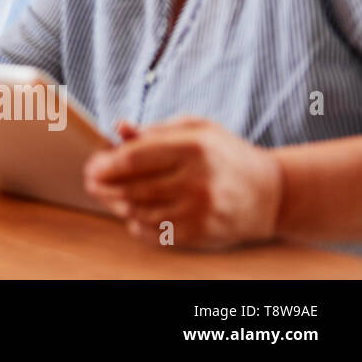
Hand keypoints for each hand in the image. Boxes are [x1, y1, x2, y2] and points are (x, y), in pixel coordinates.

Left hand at [84, 117, 282, 249]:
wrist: (271, 193)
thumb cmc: (226, 154)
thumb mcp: (196, 129)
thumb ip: (155, 130)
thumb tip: (118, 128)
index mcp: (194, 148)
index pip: (136, 158)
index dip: (107, 164)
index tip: (91, 166)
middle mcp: (198, 181)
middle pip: (134, 188)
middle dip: (104, 186)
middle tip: (90, 182)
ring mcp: (201, 211)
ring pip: (141, 212)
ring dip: (118, 205)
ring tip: (109, 196)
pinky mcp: (203, 233)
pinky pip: (157, 233)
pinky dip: (138, 225)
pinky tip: (132, 214)